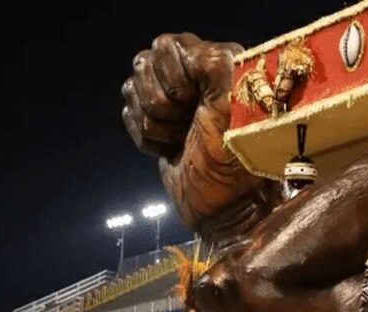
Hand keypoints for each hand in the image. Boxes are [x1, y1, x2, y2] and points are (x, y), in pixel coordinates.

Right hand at [122, 33, 277, 242]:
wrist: (228, 207)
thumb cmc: (239, 161)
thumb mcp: (237, 107)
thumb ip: (217, 67)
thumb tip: (195, 53)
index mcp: (221, 65)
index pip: (170, 46)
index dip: (175, 77)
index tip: (194, 104)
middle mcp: (197, 78)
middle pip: (144, 64)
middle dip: (160, 101)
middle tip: (186, 125)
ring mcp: (175, 101)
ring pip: (132, 87)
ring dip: (154, 121)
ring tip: (180, 139)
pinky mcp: (158, 124)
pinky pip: (128, 112)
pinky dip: (146, 136)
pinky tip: (170, 149)